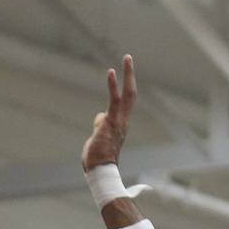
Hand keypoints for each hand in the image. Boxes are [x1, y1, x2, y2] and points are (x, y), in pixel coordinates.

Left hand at [81, 54, 136, 170]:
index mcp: (120, 125)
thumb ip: (99, 126)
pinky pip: (114, 100)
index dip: (124, 87)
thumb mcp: (97, 139)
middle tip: (128, 58)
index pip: (125, 102)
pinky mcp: (112, 121)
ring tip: (127, 57)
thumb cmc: (98, 159)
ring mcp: (119, 121)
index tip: (123, 75)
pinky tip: (111, 72)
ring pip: (127, 94)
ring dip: (128, 74)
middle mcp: (123, 121)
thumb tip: (100, 117)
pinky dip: (113, 85)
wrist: (100, 170)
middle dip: (130, 75)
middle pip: (131, 94)